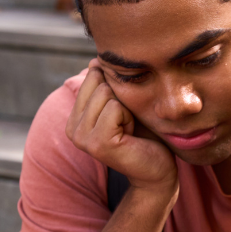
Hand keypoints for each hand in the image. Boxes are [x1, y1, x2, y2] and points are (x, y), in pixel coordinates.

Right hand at [66, 60, 177, 196]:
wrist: (159, 171)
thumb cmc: (145, 136)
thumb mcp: (124, 105)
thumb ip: (107, 85)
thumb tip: (95, 60)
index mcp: (75, 118)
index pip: (92, 76)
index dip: (117, 90)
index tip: (124, 114)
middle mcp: (72, 129)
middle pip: (98, 83)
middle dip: (122, 98)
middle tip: (129, 123)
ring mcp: (81, 138)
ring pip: (106, 93)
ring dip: (127, 108)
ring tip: (129, 129)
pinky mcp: (97, 143)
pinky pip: (115, 108)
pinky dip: (129, 117)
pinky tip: (131, 136)